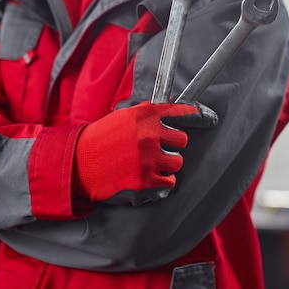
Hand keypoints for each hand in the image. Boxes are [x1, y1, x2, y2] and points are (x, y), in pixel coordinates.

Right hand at [74, 101, 216, 205]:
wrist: (78, 164)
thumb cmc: (100, 140)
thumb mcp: (123, 118)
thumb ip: (147, 113)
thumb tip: (171, 106)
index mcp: (144, 115)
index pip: (180, 111)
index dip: (198, 114)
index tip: (210, 117)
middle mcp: (149, 134)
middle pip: (182, 140)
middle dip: (172, 145)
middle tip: (157, 149)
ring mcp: (148, 158)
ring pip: (177, 162)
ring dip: (166, 165)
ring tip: (148, 164)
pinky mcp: (145, 180)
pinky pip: (169, 182)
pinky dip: (161, 182)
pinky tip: (145, 177)